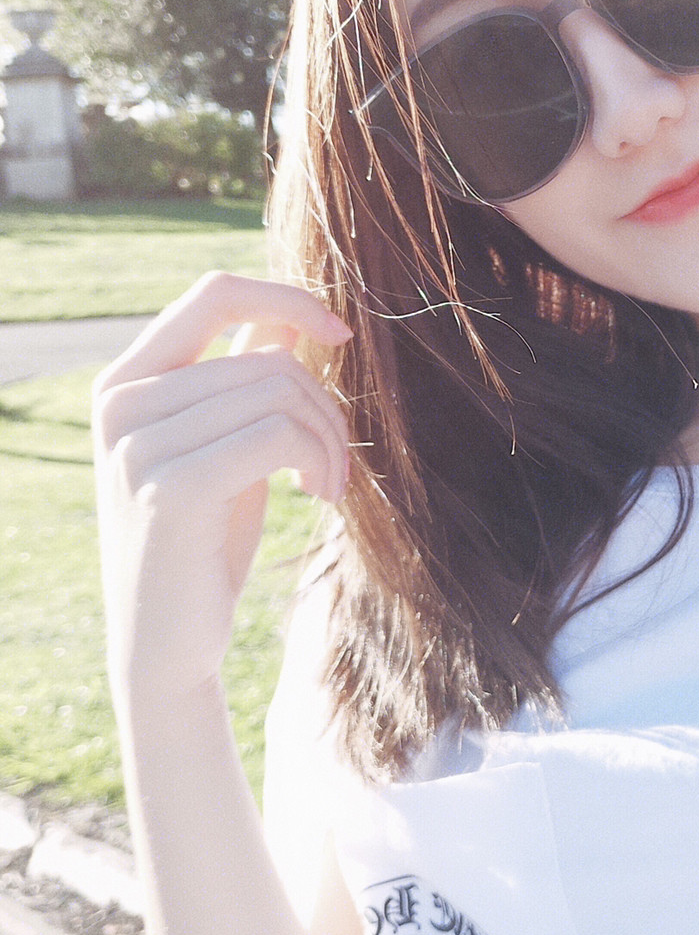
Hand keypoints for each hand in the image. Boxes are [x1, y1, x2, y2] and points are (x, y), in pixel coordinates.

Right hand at [92, 272, 352, 715]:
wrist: (167, 640)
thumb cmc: (205, 536)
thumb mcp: (222, 443)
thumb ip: (241, 376)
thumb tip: (291, 314)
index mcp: (128, 379)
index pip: (214, 293)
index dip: (288, 298)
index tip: (341, 334)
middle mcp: (121, 401)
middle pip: (271, 358)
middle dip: (326, 408)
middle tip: (336, 464)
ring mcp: (138, 443)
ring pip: (282, 392)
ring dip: (329, 441)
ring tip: (328, 484)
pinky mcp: (171, 487)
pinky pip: (279, 434)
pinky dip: (320, 460)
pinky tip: (319, 496)